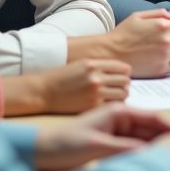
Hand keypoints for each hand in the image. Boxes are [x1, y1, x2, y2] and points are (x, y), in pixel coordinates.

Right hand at [2, 58, 130, 116]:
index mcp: (93, 64)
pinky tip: (107, 104)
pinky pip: (113, 105)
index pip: (123, 67)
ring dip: (121, 95)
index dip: (125, 72)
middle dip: (125, 84)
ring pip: (123, 94)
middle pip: (125, 80)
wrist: (44, 92)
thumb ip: (100, 66)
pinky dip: (113, 105)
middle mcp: (96, 77)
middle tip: (121, 87)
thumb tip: (120, 71)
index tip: (123, 76)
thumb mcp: (80, 64)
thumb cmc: (62, 78)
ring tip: (115, 96)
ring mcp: (95, 92)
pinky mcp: (92, 106)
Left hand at [33, 103, 169, 170]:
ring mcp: (117, 131)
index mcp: (118, 111)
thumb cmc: (65, 144)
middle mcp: (120, 118)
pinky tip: (153, 160)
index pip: (152, 117)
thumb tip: (151, 151)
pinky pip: (134, 147)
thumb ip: (125, 147)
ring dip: (156, 146)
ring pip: (145, 139)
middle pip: (152, 128)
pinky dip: (144, 153)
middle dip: (167, 138)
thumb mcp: (97, 146)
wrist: (42, 152)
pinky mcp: (112, 143)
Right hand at [105, 9, 169, 77]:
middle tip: (166, 42)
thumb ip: (158, 13)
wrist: (111, 53)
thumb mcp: (138, 16)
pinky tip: (157, 59)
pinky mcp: (160, 69)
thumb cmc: (123, 34)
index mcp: (163, 26)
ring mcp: (164, 57)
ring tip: (160, 51)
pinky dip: (168, 63)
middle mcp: (166, 41)